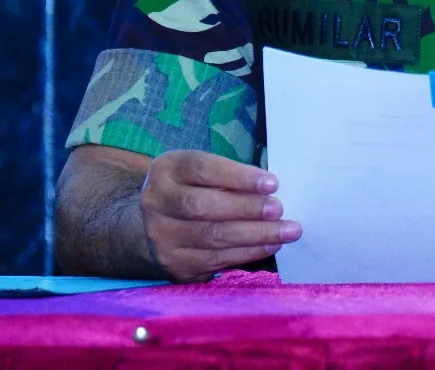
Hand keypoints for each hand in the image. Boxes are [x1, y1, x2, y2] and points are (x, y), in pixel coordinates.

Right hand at [138, 149, 300, 282]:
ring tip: (286, 231)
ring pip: (213, 237)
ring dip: (255, 235)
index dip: (239, 177)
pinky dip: (247, 253)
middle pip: (204, 207)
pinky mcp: (174, 264)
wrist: (148, 229)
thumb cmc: (189, 190)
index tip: (272, 183)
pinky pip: (216, 260)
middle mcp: (158, 202)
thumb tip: (270, 189)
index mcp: (167, 170)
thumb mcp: (197, 173)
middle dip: (247, 209)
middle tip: (279, 210)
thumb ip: (226, 176)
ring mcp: (163, 237)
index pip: (203, 170)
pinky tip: (269, 246)